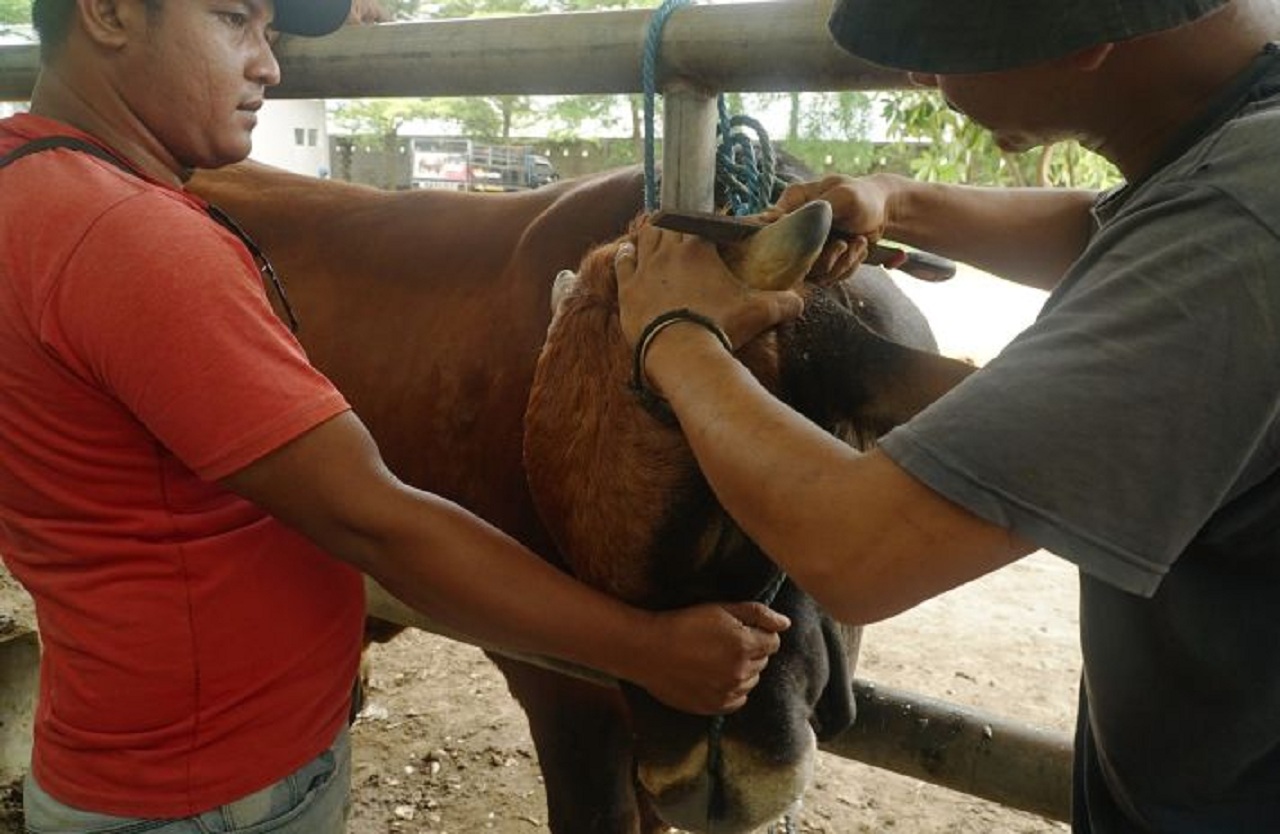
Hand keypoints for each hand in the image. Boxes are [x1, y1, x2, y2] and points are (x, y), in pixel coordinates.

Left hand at [614, 226, 803, 350]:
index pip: (702, 223)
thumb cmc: (721, 328)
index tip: (710, 225)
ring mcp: (645, 268)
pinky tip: (627, 250)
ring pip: (645, 237)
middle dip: (677, 224)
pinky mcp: (628, 288)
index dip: (706, 222)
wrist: (683, 351)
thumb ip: (783, 303)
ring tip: (655, 233)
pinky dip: (626, 254)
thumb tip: (800, 302)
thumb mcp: (759, 313)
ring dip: (651, 234)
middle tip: (681, 229)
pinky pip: (622, 262)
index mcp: (699, 248)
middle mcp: (669, 251)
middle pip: (670, 225)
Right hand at [633, 602, 788, 714]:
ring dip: (742, 670)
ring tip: (716, 659)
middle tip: (724, 642)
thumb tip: (786, 623)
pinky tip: (714, 677)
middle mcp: (741, 672)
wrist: (649, 650)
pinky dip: (732, 689)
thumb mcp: (721, 609)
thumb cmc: (684, 624)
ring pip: (751, 681)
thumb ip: (757, 614)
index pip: (773, 642)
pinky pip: (738, 700)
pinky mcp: (714, 707)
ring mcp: (728, 692)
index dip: (760, 633)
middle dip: (751, 651)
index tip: (741, 630)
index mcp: (745, 645)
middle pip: (763, 662)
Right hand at [763, 174, 894, 282]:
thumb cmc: (861, 197)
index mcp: (791, 204)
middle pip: (793, 259)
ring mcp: (806, 248)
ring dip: (842, 262)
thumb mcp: (842, 196)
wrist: (884, 212)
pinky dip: (848, 267)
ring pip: (813, 272)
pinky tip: (858, 251)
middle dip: (827, 256)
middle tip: (845, 243)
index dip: (789, 245)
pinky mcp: (820, 263)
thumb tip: (771, 218)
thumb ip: (812, 206)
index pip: (770, 230)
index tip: (819, 242)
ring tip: (858, 242)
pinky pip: (828, 277)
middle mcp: (794, 227)